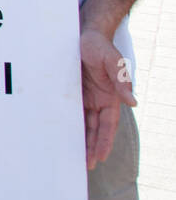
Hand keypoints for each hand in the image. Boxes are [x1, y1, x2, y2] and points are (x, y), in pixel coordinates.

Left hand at [80, 27, 135, 169]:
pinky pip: (73, 111)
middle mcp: (99, 100)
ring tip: (77, 157)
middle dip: (93, 147)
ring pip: (85, 123)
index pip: (108, 125)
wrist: (84, 35)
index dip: (104, 141)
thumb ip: (122, 81)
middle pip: (96, 129)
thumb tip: (133, 102)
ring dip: (82, 139)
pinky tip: (66, 136)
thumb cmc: (100, 47)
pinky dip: (71, 124)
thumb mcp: (113, 62)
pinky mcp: (74, 92)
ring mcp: (86, 97)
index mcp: (110, 97)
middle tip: (86, 165)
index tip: (100, 157)